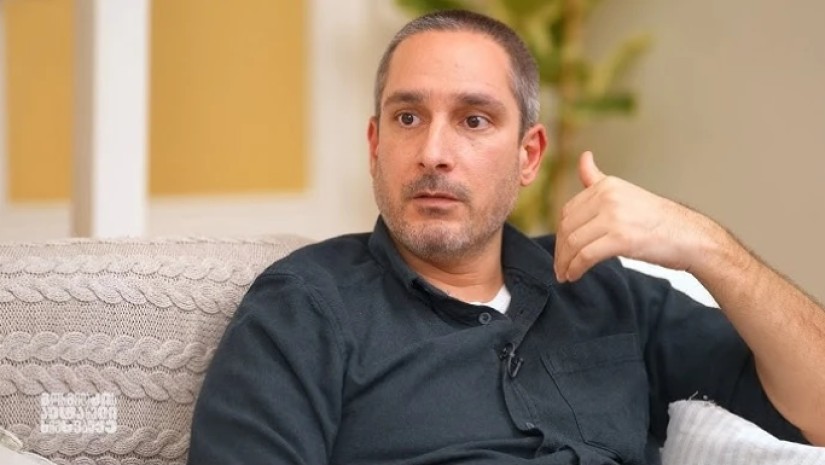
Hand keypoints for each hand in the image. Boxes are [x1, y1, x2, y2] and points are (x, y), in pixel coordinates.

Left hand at [553, 151, 717, 281]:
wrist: (690, 237)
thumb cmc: (658, 220)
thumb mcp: (625, 193)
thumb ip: (598, 180)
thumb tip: (583, 157)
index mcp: (607, 185)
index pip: (569, 210)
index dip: (560, 233)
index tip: (561, 249)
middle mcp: (608, 197)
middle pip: (568, 227)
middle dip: (560, 250)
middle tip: (559, 266)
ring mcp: (614, 217)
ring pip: (574, 242)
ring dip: (565, 262)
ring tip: (565, 274)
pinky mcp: (621, 239)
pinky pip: (586, 256)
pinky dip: (576, 268)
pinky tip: (574, 275)